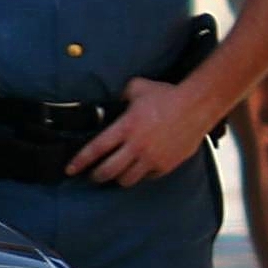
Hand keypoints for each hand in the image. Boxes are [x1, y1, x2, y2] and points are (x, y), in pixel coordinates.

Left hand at [70, 76, 219, 186]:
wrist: (197, 105)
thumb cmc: (167, 95)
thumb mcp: (138, 87)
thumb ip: (122, 94)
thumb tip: (113, 98)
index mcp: (126, 127)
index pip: (96, 149)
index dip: (79, 161)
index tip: (70, 169)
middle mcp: (136, 146)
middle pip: (108, 172)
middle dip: (96, 176)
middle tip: (93, 175)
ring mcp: (151, 158)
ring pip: (127, 180)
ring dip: (118, 179)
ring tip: (116, 174)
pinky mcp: (165, 165)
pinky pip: (147, 178)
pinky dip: (141, 176)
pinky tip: (139, 169)